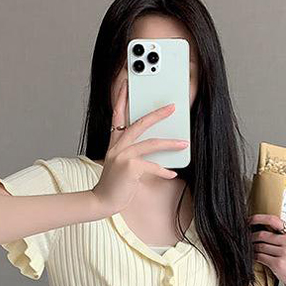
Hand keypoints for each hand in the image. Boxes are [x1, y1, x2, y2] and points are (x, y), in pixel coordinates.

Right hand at [91, 68, 189, 215]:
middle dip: (157, 114)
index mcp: (114, 143)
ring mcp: (123, 156)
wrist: (101, 201)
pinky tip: (172, 173)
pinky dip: (164, 171)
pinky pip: (152, 166)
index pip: (117, 115)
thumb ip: (134, 155)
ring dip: (170, 143)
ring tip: (183, 143)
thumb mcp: (121, 166)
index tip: (127, 84)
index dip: (122, 98)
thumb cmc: (113, 185)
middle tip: (172, 108)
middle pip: (139, 123)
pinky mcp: (130, 167)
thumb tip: (157, 153)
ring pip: (151, 144)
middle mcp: (117, 146)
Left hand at [249, 214, 285, 285]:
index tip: (248, 220)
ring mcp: (284, 252)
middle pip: (262, 235)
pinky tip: (253, 257)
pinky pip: (260, 257)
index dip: (258, 218)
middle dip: (251, 236)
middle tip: (245, 238)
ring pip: (259, 246)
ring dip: (252, 248)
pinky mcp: (278, 263)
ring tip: (250, 249)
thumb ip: (283, 235)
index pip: (273, 220)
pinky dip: (254, 257)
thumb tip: (262, 227)